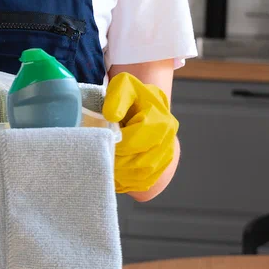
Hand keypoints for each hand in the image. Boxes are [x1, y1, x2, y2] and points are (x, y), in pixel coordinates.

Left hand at [102, 72, 178, 195]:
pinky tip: (113, 175)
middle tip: (99, 157)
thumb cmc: (133, 95)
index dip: (117, 145)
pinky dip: (127, 183)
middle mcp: (168, 141)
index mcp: (161, 121)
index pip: (137, 140)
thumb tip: (112, 117)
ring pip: (143, 175)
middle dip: (117, 163)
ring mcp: (167, 156)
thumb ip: (117, 97)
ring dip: (121, 175)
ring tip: (105, 166)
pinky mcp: (162, 168)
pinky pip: (144, 183)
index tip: (101, 141)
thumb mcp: (124, 86)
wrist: (147, 104)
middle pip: (142, 162)